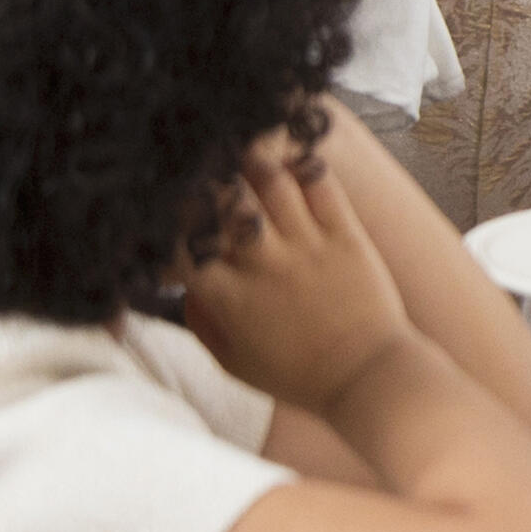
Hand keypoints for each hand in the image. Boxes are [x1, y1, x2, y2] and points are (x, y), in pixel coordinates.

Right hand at [178, 122, 412, 413]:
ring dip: (253, 162)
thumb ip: (203, 323)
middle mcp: (263, 264)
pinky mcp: (345, 235)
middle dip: (207, 180)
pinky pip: (321, 184)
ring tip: (244, 154)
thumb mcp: (234, 364)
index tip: (163, 217)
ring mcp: (306, 246)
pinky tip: (292, 160)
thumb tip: (186, 286)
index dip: (164, 226)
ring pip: (270, 182)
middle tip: (201, 167)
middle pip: (223, 201)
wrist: (366, 377)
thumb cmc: (297, 376)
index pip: (180, 246)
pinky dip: (304, 164)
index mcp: (229, 298)